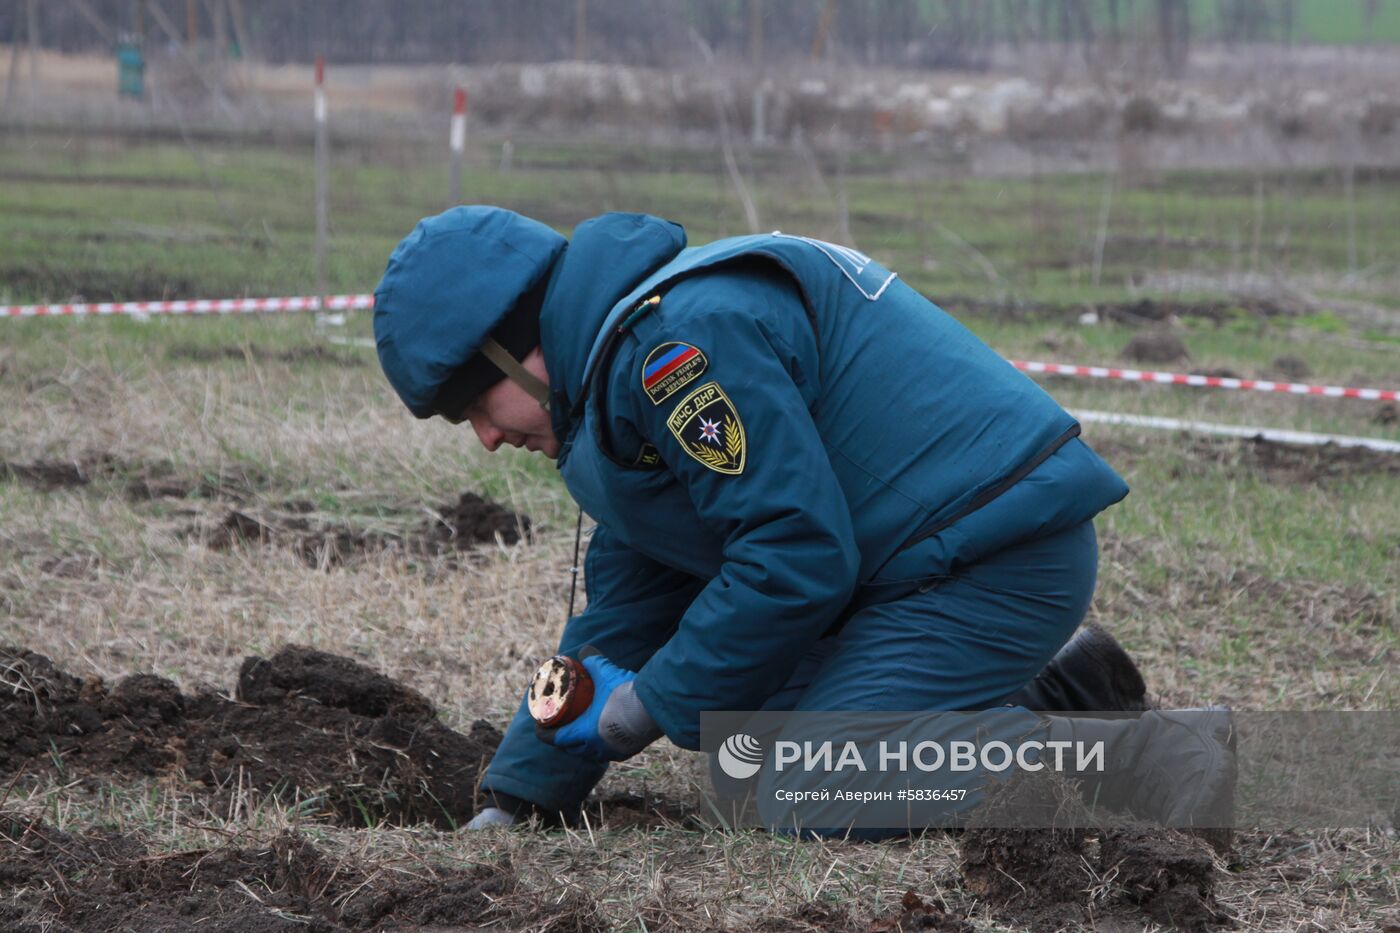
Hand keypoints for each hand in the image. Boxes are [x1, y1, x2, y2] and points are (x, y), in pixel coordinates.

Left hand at [535, 646, 660, 761]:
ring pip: (591, 753)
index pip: (555, 739)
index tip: (539, 727)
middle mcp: (595, 748)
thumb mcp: (606, 673)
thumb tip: (585, 651)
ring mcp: (612, 752)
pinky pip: (609, 752)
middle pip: (571, 748)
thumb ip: (594, 661)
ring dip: (583, 745)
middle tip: (560, 727)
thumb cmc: (625, 695)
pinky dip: (603, 746)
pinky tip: (605, 738)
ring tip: (581, 734)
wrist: (654, 710)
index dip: (544, 733)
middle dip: (562, 739)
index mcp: (583, 733)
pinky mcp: (628, 751)